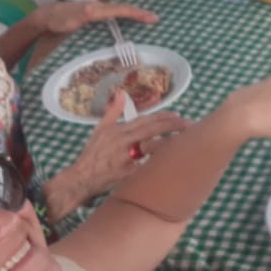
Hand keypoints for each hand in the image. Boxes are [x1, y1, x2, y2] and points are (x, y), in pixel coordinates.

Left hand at [34, 0, 156, 35]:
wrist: (45, 17)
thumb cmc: (58, 19)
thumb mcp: (69, 18)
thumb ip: (81, 14)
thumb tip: (93, 9)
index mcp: (97, 9)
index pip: (121, 9)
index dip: (137, 13)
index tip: (153, 18)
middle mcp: (99, 8)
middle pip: (123, 8)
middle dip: (139, 13)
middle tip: (155, 19)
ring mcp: (96, 11)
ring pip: (118, 11)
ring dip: (132, 15)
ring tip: (146, 19)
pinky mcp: (93, 16)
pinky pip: (112, 15)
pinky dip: (122, 17)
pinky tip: (126, 23)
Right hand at [66, 92, 189, 200]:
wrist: (81, 178)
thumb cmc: (92, 154)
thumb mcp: (100, 129)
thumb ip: (113, 111)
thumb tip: (122, 92)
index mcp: (119, 130)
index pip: (145, 120)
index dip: (163, 117)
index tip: (178, 115)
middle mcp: (122, 141)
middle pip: (151, 130)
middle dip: (172, 126)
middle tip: (189, 125)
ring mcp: (125, 158)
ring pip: (151, 148)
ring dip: (169, 143)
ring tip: (186, 141)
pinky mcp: (126, 174)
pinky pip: (146, 168)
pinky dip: (158, 165)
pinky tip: (172, 163)